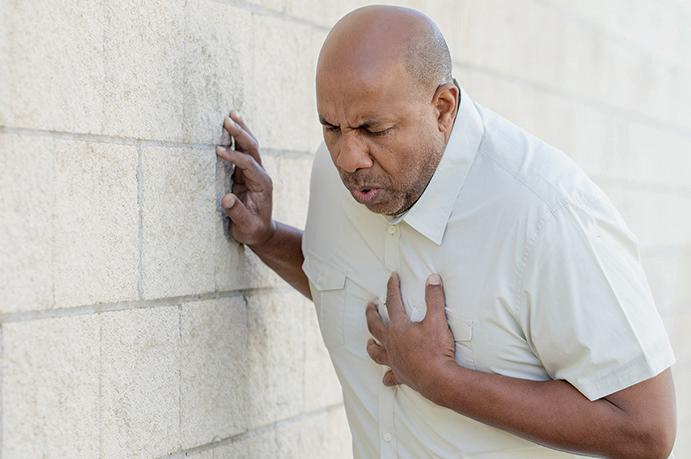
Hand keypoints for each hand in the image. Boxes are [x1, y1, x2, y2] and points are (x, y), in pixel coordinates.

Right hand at [216, 111, 274, 246]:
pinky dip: (237, 137)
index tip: (219, 150)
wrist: (260, 232)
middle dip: (241, 134)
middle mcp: (260, 174)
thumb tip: (226, 198)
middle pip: (252, 149)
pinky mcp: (246, 172)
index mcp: (262, 184)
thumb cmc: (252, 230)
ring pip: (249, 146)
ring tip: (232, 114)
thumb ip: (237, 213)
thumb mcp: (246, 227)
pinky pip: (242, 151)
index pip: (249, 165)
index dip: (234, 157)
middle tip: (227, 120)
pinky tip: (232, 125)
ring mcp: (254, 171)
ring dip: (241, 130)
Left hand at [365, 272, 456, 399]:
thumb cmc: (436, 350)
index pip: (393, 302)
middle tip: (370, 306)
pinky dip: (387, 376)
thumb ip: (434, 298)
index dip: (392, 287)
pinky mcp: (400, 375)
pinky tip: (386, 378)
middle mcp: (391, 344)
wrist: (438, 379)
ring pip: (376, 352)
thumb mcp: (437, 320)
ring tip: (369, 342)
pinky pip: (390, 376)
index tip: (392, 277)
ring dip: (372, 345)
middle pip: (375, 326)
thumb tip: (433, 278)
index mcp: (398, 328)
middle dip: (371, 314)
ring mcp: (394, 360)